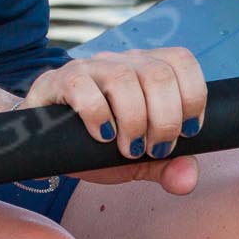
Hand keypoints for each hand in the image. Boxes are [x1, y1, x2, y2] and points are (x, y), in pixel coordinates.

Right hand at [16, 47, 206, 193]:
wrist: (46, 143)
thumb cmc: (97, 144)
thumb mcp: (138, 160)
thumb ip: (167, 167)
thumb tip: (188, 177)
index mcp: (146, 69)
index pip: (181, 61)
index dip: (193, 97)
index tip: (186, 132)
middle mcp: (120, 61)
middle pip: (158, 74)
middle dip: (164, 121)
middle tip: (153, 149)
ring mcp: (88, 68)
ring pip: (123, 79)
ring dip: (134, 122)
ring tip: (129, 148)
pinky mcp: (58, 81)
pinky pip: (82, 87)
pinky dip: (98, 116)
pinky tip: (102, 136)